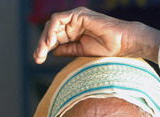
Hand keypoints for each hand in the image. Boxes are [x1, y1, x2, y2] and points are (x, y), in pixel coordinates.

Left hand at [33, 7, 159, 63]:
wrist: (122, 43)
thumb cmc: (107, 48)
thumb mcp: (81, 51)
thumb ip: (67, 49)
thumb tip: (53, 51)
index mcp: (74, 31)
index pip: (54, 37)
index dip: (44, 47)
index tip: (38, 60)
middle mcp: (73, 23)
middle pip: (51, 31)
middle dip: (41, 44)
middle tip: (37, 57)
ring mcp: (75, 17)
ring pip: (52, 24)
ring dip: (44, 38)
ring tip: (42, 51)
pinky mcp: (78, 14)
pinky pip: (58, 19)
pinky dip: (51, 30)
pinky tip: (49, 43)